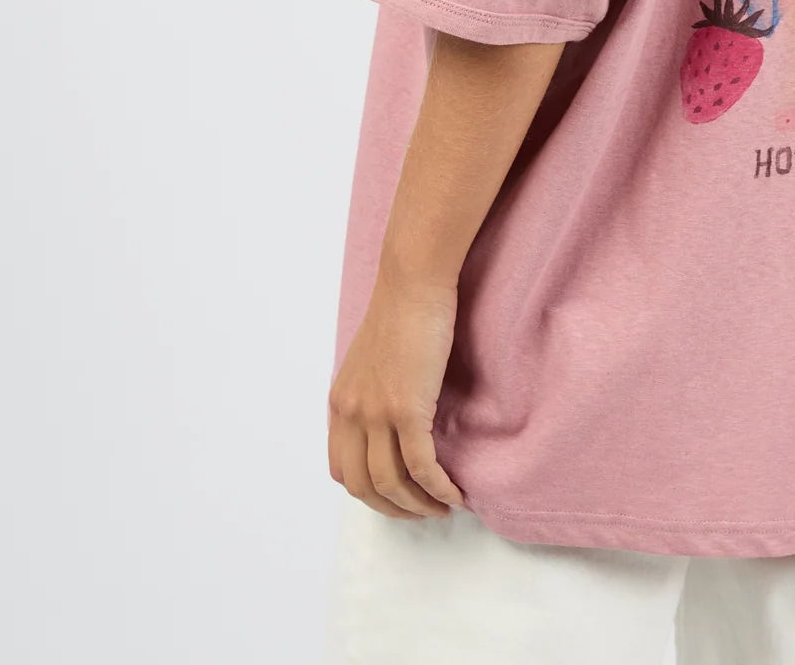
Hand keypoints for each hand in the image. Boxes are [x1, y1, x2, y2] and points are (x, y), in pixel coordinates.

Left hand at [327, 269, 468, 518]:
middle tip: (422, 511)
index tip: (397, 496)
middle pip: (363, 486)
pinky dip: (437, 487)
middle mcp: (350, 414)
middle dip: (393, 508)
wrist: (414, 283)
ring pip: (391, 483)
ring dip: (418, 505)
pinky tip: (454, 493)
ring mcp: (376, 413)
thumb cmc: (403, 311)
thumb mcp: (373, 360)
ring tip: (442, 506)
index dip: (369, 492)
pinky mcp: (407, 409)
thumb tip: (391, 421)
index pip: (342, 470)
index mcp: (340, 403)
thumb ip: (373, 393)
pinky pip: (421, 465)